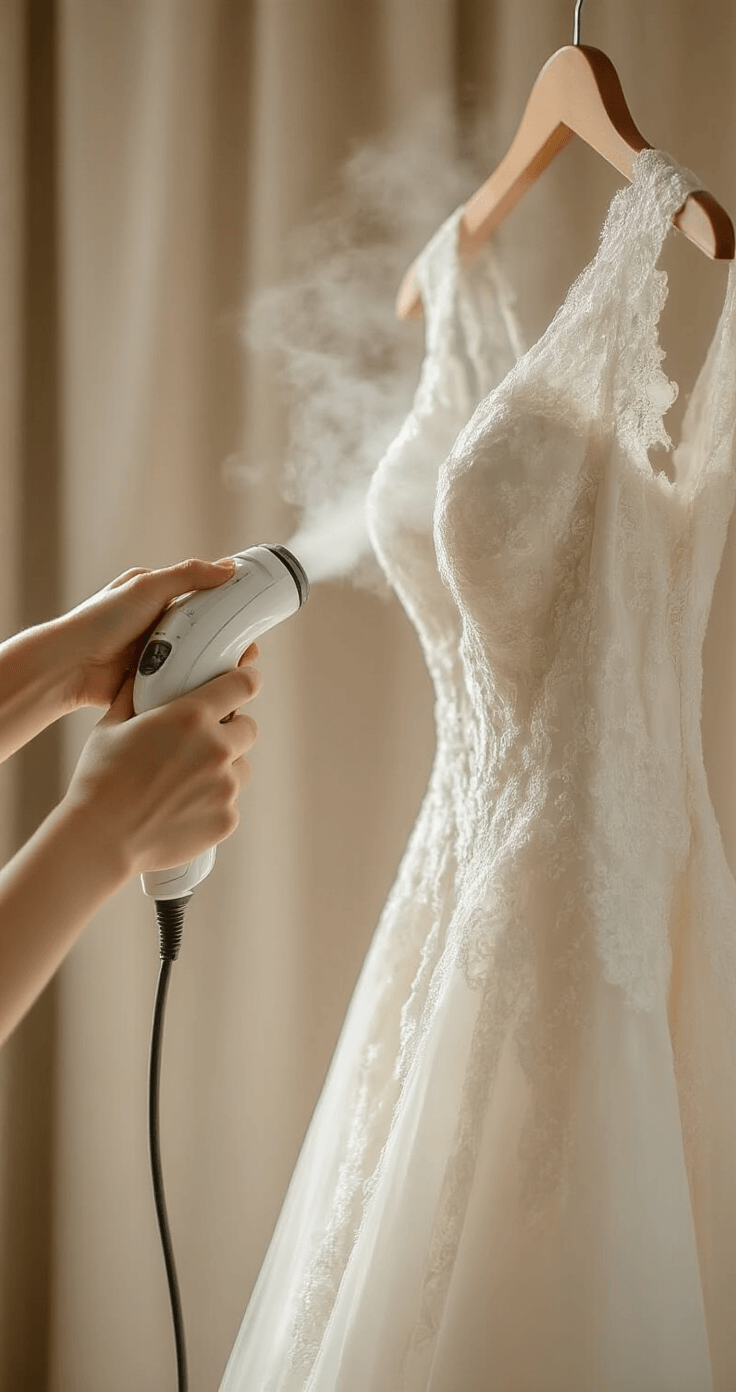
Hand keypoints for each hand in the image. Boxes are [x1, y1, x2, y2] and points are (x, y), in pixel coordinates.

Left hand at [53, 557, 258, 709]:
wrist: (70, 666)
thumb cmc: (101, 621)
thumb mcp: (147, 586)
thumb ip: (188, 575)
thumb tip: (229, 568)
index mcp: (155, 597)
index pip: (201, 598)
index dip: (227, 605)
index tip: (252, 615)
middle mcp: (157, 625)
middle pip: (205, 631)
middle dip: (229, 642)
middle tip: (249, 652)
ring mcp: (156, 655)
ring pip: (197, 659)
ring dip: (217, 666)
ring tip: (237, 673)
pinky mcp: (153, 681)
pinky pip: (183, 683)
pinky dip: (198, 686)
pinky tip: (216, 691)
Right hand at [62, 663, 262, 875]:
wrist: (102, 839)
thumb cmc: (100, 780)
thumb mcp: (111, 727)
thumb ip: (133, 697)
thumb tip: (139, 676)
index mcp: (192, 716)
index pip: (243, 685)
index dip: (246, 680)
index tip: (244, 682)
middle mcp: (216, 748)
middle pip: (248, 728)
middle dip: (231, 730)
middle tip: (205, 740)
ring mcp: (225, 786)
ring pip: (241, 767)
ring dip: (225, 768)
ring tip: (189, 779)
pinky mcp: (226, 819)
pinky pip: (230, 802)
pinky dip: (214, 802)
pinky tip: (183, 807)